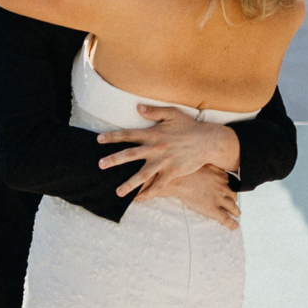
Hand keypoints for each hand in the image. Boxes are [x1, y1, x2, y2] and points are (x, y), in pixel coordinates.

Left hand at [99, 106, 240, 197]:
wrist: (208, 141)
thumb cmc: (189, 126)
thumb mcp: (172, 114)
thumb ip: (154, 112)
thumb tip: (137, 107)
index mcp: (153, 133)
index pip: (128, 134)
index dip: (113, 136)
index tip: (99, 139)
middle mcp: (155, 148)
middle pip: (130, 154)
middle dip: (114, 160)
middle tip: (100, 165)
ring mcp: (164, 162)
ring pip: (142, 175)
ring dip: (129, 184)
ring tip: (117, 192)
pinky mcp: (172, 173)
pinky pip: (158, 186)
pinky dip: (148, 194)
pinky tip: (139, 200)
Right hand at [152, 162, 240, 228]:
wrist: (179, 179)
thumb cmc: (187, 170)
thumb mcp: (202, 162)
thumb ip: (209, 165)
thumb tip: (209, 163)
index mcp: (222, 176)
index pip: (232, 183)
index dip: (231, 188)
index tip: (230, 190)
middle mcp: (223, 188)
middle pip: (234, 195)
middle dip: (234, 199)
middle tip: (233, 202)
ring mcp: (219, 199)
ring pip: (233, 207)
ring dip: (236, 212)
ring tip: (237, 214)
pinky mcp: (213, 209)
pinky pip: (225, 218)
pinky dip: (232, 224)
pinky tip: (234, 227)